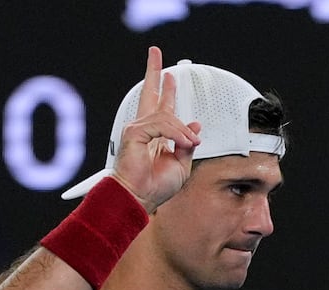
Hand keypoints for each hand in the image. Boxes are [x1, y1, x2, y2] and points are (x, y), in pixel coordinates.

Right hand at [112, 46, 201, 212]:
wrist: (141, 198)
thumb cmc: (155, 186)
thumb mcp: (181, 164)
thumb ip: (187, 144)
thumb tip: (194, 125)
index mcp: (154, 135)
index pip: (159, 106)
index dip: (165, 89)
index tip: (168, 76)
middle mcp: (143, 127)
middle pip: (149, 93)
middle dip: (154, 71)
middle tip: (155, 53)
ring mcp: (137, 129)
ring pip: (167, 116)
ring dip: (183, 130)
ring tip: (190, 142)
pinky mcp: (134, 133)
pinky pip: (162, 126)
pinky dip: (176, 134)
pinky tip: (182, 142)